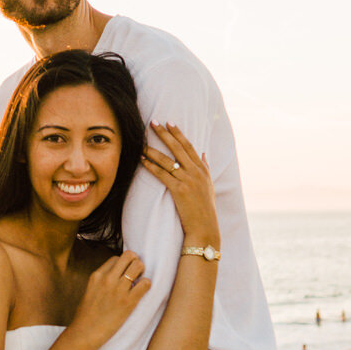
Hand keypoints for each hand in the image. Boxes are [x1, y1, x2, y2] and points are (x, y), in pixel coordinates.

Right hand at [70, 250, 151, 347]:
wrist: (85, 333)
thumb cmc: (87, 315)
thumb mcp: (90, 291)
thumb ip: (102, 281)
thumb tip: (116, 276)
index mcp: (97, 275)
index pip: (116, 258)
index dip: (123, 265)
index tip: (124, 274)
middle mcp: (108, 279)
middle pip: (129, 256)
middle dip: (135, 262)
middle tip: (136, 274)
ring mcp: (118, 289)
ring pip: (138, 266)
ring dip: (142, 272)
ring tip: (139, 282)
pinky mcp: (128, 302)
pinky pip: (145, 283)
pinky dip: (146, 285)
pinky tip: (141, 292)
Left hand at [142, 122, 218, 245]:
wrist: (205, 227)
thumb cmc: (205, 208)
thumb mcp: (209, 185)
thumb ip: (206, 167)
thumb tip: (203, 153)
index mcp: (203, 169)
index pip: (189, 146)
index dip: (178, 133)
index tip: (169, 122)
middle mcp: (196, 172)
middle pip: (178, 148)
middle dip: (165, 134)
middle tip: (153, 122)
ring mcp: (188, 180)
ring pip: (167, 160)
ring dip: (153, 150)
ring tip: (141, 142)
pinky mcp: (179, 190)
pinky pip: (162, 174)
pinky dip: (151, 166)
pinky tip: (142, 160)